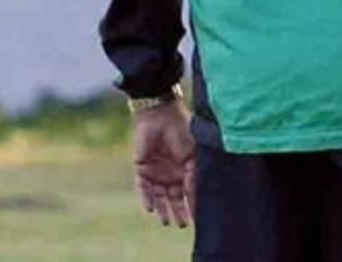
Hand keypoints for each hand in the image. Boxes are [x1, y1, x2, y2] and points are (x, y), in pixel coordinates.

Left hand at [132, 100, 195, 227]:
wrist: (160, 116)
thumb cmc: (182, 132)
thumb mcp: (192, 155)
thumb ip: (193, 176)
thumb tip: (198, 195)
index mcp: (186, 171)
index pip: (190, 193)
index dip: (194, 204)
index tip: (200, 218)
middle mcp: (171, 175)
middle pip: (175, 199)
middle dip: (179, 212)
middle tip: (183, 225)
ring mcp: (156, 174)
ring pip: (160, 197)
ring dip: (163, 210)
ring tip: (166, 222)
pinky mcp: (141, 170)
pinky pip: (143, 189)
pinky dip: (147, 199)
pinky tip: (151, 209)